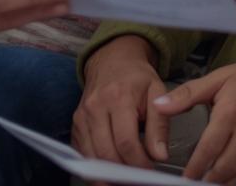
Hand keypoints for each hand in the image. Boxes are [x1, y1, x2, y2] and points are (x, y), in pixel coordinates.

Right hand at [72, 36, 170, 168]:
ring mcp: (81, 117)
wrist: (113, 62)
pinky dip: (96, 167)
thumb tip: (159, 155)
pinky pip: (83, 153)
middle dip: (124, 172)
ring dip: (109, 174)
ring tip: (126, 179)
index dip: (139, 163)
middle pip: (107, 153)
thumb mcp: (158, 93)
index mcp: (118, 97)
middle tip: (140, 178)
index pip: (126, 141)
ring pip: (92, 157)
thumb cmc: (137, 78)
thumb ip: (160, 125)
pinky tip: (110, 171)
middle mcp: (95, 108)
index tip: (151, 171)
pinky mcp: (75, 125)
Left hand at [152, 58, 235, 182]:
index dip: (195, 167)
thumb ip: (187, 94)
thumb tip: (161, 105)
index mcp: (230, 111)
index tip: (186, 176)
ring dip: (221, 179)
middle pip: (224, 167)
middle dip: (206, 179)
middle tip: (195, 179)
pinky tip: (227, 171)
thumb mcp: (218, 78)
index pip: (209, 148)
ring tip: (208, 178)